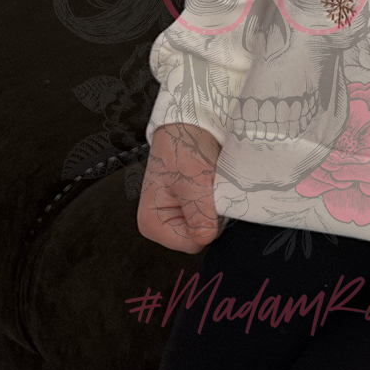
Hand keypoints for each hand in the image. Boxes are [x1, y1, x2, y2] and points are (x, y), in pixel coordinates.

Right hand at [138, 123, 223, 252]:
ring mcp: (179, 216)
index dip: (206, 223)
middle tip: (209, 187)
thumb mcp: (192, 180)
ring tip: (210, 183)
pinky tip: (213, 184)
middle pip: (200, 236)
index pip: (190, 244)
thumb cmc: (182, 147)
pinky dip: (218, 200)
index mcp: (152, 224)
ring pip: (209, 225)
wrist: (190, 124)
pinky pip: (212, 214)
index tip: (207, 198)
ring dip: (216, 205)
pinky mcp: (192, 208)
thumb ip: (199, 212)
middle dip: (211, 214)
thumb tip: (205, 237)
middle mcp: (163, 224)